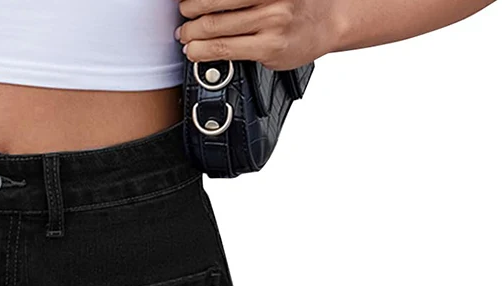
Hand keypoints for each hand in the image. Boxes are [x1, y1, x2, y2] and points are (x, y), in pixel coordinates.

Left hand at [175, 0, 335, 69]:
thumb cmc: (297, 2)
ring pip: (215, 29)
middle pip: (213, 4)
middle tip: (183, 16)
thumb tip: (208, 3)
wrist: (330, 20)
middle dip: (190, 11)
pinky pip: (226, 50)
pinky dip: (203, 52)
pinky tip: (195, 51)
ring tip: (185, 36)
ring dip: (192, 34)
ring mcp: (272, 22)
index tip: (184, 0)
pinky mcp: (270, 48)